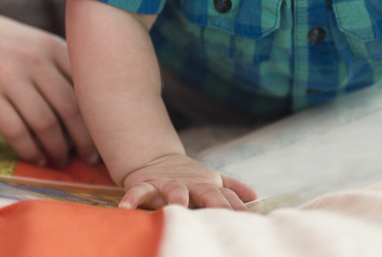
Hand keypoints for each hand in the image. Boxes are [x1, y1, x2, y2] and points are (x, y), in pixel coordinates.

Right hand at [0, 9, 96, 166]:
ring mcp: (9, 76)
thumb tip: (99, 108)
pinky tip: (37, 158)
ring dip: (57, 148)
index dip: (98, 116)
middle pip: (69, 107)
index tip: (108, 136)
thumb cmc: (8, 49)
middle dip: (83, 139)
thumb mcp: (38, 45)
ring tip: (62, 160)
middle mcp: (34, 59)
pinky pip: (14, 130)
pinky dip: (29, 149)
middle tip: (89, 157)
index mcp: (53, 46)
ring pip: (44, 122)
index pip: (86, 86)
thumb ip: (66, 66)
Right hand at [119, 153, 257, 209]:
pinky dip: (132, 199)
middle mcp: (191, 185)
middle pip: (206, 194)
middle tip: (223, 216)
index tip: (249, 221)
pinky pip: (138, 192)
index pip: (226, 198)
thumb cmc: (189, 178)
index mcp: (208, 186)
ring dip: (176, 199)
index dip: (238, 208)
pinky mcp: (146, 184)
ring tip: (177, 208)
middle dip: (215, 202)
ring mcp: (168, 185)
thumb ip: (232, 188)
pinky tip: (126, 209)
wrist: (156, 160)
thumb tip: (256, 196)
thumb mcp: (212, 180)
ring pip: (174, 191)